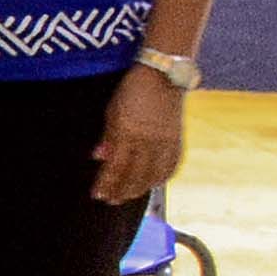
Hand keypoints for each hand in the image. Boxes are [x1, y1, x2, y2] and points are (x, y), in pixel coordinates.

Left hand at [94, 66, 188, 204]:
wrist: (163, 75)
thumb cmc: (132, 90)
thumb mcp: (112, 110)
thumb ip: (108, 137)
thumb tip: (99, 157)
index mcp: (129, 132)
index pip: (116, 167)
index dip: (107, 183)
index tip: (98, 194)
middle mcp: (149, 141)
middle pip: (135, 175)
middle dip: (121, 191)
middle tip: (111, 200)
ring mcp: (166, 141)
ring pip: (153, 175)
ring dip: (140, 189)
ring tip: (128, 196)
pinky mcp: (178, 139)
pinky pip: (172, 165)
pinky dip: (161, 178)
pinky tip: (153, 183)